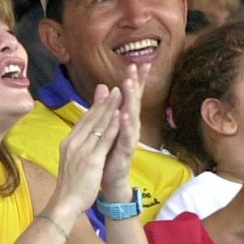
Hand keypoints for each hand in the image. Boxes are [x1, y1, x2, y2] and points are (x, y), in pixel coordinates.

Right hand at [54, 84, 122, 213]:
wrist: (64, 202)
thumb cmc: (69, 185)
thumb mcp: (71, 160)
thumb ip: (77, 146)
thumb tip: (80, 136)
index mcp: (69, 142)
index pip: (84, 120)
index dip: (96, 106)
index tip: (105, 93)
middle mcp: (74, 142)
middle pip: (91, 118)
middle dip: (105, 101)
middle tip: (115, 87)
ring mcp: (82, 150)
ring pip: (99, 125)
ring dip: (110, 107)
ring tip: (120, 93)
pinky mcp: (91, 159)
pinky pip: (104, 139)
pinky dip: (112, 126)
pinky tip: (119, 115)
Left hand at [101, 63, 150, 201]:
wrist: (109, 180)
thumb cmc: (110, 152)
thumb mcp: (107, 126)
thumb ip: (107, 107)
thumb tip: (104, 86)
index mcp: (125, 120)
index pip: (131, 96)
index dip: (135, 80)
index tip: (138, 63)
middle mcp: (131, 127)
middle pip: (135, 101)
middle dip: (136, 84)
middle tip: (137, 66)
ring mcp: (130, 139)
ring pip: (132, 116)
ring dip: (131, 100)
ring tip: (129, 85)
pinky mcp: (126, 151)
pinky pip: (126, 137)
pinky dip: (125, 126)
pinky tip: (124, 115)